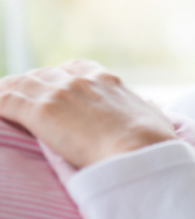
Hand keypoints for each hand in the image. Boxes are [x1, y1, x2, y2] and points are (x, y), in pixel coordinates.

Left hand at [0, 59, 175, 167]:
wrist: (140, 150)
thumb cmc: (153, 141)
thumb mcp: (155, 117)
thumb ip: (148, 108)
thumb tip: (151, 105)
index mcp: (107, 80)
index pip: (74, 67)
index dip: (59, 77)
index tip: (53, 89)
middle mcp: (81, 80)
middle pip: (43, 74)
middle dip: (30, 86)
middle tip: (20, 103)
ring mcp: (60, 93)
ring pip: (20, 85)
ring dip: (8, 94)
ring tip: (1, 104)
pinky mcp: (42, 111)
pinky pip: (5, 100)